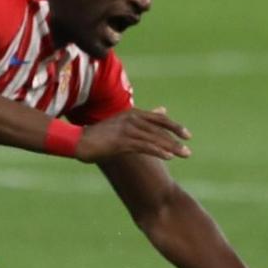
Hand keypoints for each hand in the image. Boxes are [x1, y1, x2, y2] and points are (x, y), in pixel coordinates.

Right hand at [76, 107, 191, 162]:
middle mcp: (131, 119)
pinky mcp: (121, 141)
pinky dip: (158, 151)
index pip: (159, 118)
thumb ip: (143, 117)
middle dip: (176, 138)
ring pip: (154, 138)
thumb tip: (163, 110)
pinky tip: (168, 157)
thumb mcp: (122, 122)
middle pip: (160, 127)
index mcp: (132, 113)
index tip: (186, 135)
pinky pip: (144, 146)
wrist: (79, 141)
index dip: (174, 126)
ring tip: (184, 154)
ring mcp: (126, 130)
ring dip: (171, 147)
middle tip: (188, 148)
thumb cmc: (100, 134)